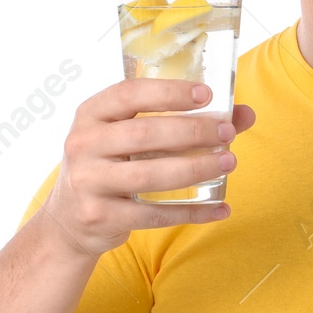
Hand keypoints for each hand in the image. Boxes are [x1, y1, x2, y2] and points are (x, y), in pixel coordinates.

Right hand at [39, 78, 256, 258]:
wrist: (69, 220)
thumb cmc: (111, 165)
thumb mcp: (131, 137)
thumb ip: (181, 121)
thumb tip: (244, 115)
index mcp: (90, 115)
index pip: (129, 94)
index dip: (169, 92)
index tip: (206, 94)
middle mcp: (83, 144)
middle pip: (144, 134)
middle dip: (192, 131)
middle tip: (227, 133)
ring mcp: (88, 183)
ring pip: (150, 175)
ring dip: (196, 168)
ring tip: (228, 163)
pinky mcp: (100, 217)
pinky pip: (153, 215)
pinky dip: (191, 212)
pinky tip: (220, 208)